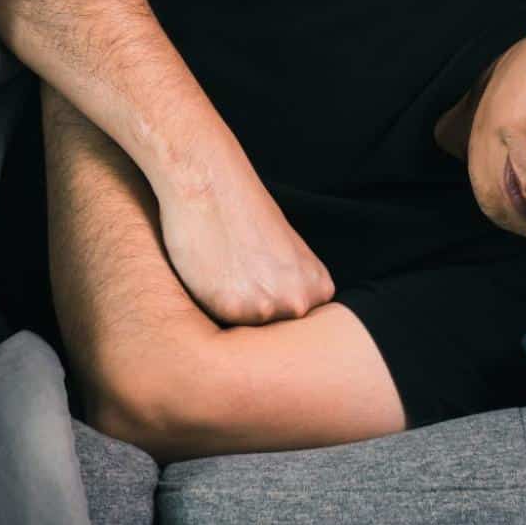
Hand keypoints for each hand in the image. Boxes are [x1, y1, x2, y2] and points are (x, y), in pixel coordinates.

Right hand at [154, 164, 335, 327]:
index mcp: (318, 290)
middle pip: (270, 338)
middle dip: (250, 319)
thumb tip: (284, 323)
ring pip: (242, 337)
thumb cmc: (245, 214)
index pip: (295, 332)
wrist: (211, 186)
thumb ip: (291, 290)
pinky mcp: (233, 309)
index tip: (254, 287)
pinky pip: (216, 327)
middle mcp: (299, 303)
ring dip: (228, 316)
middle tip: (234, 279)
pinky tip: (207, 274)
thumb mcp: (287, 255)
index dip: (269, 314)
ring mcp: (269, 309)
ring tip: (221, 273)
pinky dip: (207, 307)